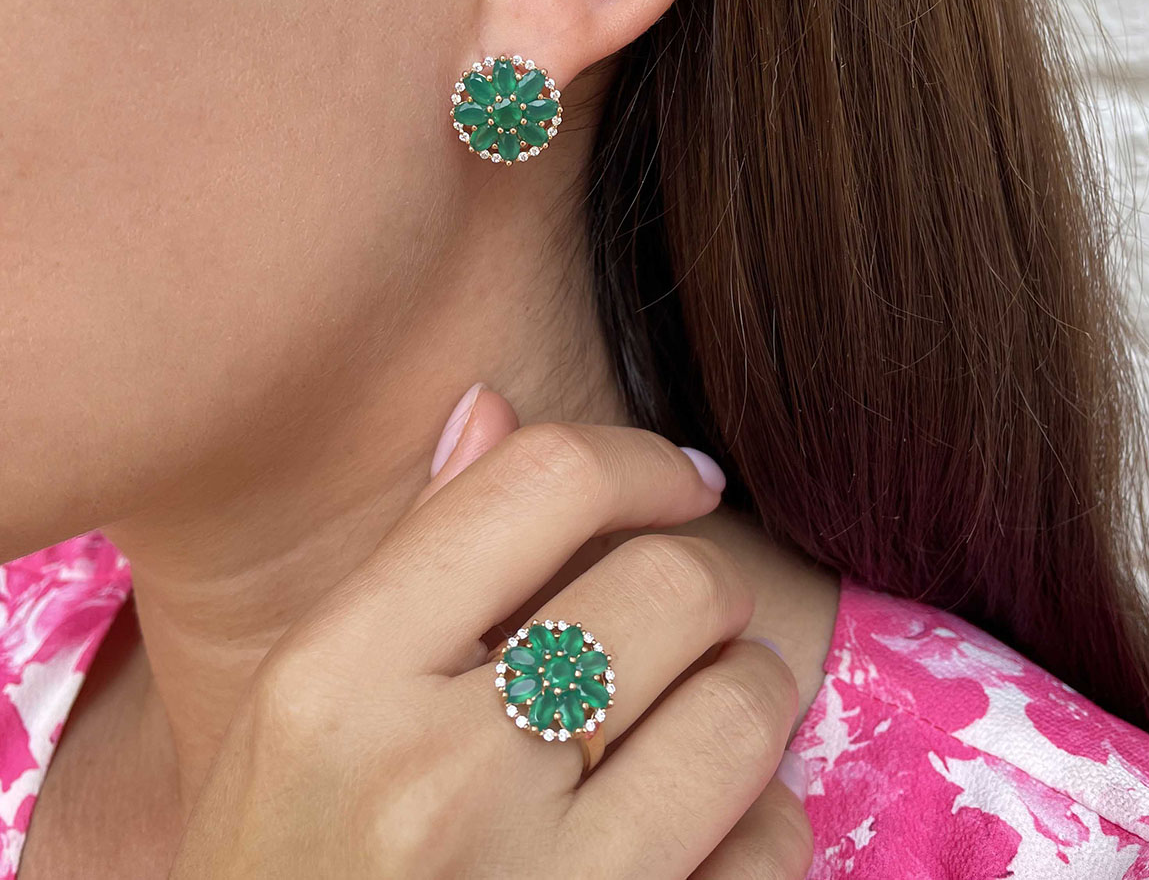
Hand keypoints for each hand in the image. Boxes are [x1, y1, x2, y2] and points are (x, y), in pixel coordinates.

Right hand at [167, 386, 812, 878]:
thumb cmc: (287, 868)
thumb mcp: (305, 710)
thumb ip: (414, 550)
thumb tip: (493, 404)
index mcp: (338, 681)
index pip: (544, 482)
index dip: (639, 459)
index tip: (681, 479)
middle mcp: (436, 782)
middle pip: (675, 584)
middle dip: (703, 586)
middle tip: (683, 619)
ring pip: (744, 708)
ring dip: (743, 694)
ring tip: (692, 718)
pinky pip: (771, 845)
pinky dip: (754, 824)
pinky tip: (691, 836)